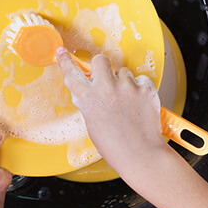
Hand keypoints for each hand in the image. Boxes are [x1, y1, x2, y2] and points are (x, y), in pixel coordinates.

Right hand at [55, 47, 167, 178]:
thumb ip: (89, 103)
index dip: (66, 61)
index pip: (72, 72)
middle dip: (102, 68)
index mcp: (88, 98)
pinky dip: (140, 89)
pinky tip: (139, 103)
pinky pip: (140, 79)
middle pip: (100, 60)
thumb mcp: (92, 124)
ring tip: (127, 101)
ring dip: (124, 82)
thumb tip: (89, 92)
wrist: (141, 154)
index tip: (62, 53)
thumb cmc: (116, 145)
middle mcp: (105, 88)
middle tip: (107, 80)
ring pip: (123, 71)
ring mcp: (126, 86)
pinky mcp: (144, 87)